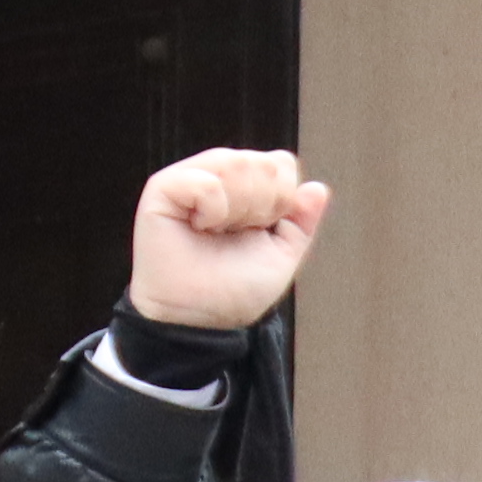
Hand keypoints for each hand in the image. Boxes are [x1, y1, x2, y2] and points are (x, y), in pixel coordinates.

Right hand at [127, 147, 329, 330]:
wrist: (200, 318)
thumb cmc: (234, 289)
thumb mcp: (282, 255)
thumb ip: (302, 221)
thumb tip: (318, 188)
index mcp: (245, 186)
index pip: (281, 163)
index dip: (283, 199)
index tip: (263, 230)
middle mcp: (218, 175)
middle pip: (263, 163)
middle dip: (263, 207)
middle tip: (238, 233)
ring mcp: (189, 178)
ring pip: (236, 164)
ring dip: (239, 210)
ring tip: (219, 232)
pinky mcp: (163, 188)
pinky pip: (206, 182)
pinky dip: (213, 210)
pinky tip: (200, 227)